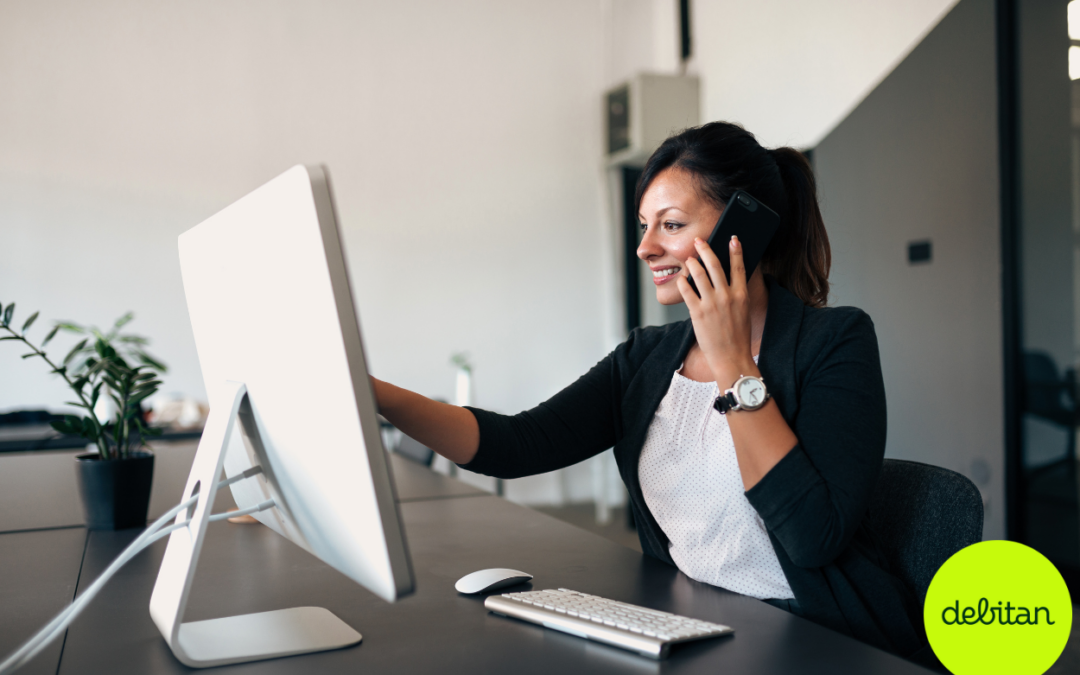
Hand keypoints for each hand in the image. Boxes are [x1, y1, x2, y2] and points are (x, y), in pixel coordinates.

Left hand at [676, 236, 757, 384]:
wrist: (731, 358)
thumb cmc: (738, 336)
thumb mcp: (744, 312)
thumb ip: (736, 294)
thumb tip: (728, 279)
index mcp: (741, 295)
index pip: (739, 266)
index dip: (735, 250)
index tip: (732, 238)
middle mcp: (727, 297)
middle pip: (715, 266)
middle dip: (706, 249)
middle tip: (699, 241)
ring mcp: (711, 304)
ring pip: (699, 275)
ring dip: (693, 263)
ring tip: (689, 259)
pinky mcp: (697, 313)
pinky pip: (687, 291)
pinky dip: (683, 282)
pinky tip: (681, 279)